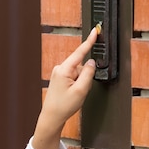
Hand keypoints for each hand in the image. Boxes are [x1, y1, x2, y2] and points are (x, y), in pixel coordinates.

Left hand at [32, 28, 96, 148]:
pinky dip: (76, 85)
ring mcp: (59, 74)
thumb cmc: (63, 106)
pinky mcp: (59, 79)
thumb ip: (88, 73)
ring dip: (80, 83)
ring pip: (78, 73)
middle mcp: (60, 69)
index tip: (96, 30)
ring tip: (73, 95)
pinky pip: (74, 78)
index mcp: (64, 69)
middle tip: (80, 91)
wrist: (52, 117)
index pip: (80, 52)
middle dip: (85, 77)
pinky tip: (71, 95)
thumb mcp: (81, 90)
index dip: (90, 41)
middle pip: (81, 66)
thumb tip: (92, 62)